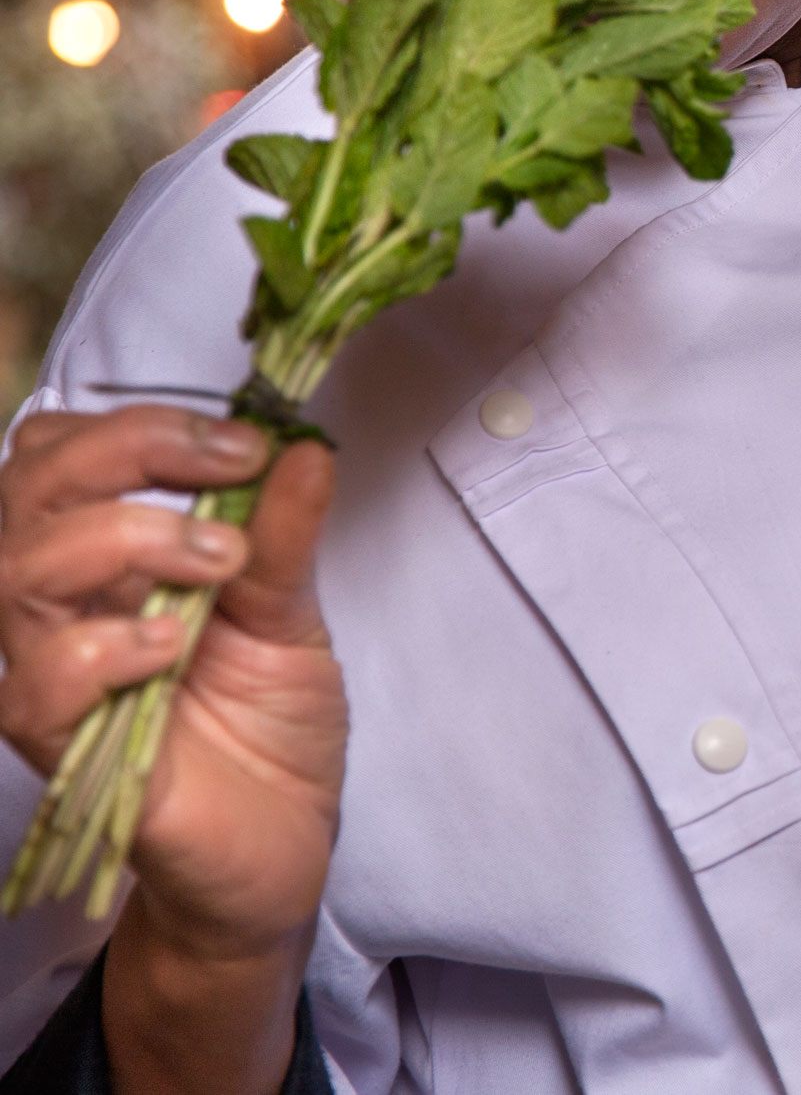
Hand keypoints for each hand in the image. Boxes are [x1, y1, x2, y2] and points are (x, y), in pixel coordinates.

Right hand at [0, 405, 347, 1091]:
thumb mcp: (295, 614)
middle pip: (30, 492)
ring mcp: (62, 679)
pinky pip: (35, 688)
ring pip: (17, 575)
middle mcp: (71, 607)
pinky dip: (98, 647)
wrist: (280, 844)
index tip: (243, 441)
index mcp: (116, 559)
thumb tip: (302, 448)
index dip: (139, 425)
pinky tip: (166, 646)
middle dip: (125, 452)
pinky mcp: (70, 754)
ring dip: (125, 540)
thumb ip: (286, 536)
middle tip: (229, 469)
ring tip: (218, 564)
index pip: (63, 455)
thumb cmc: (271, 727)